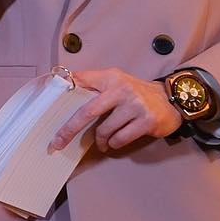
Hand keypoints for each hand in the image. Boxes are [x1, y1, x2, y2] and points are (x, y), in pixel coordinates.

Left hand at [49, 68, 181, 153]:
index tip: (49, 107)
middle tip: (58, 142)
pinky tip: (115, 141)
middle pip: (87, 111)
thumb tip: (67, 89)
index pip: (81, 81)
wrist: (170, 99)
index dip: (65, 92)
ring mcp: (134, 105)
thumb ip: (95, 84)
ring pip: (105, 130)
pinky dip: (114, 143)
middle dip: (70, 129)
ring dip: (100, 140)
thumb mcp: (116, 82)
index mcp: (110, 77)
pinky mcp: (146, 121)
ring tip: (102, 142)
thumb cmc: (136, 93)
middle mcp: (121, 89)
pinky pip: (120, 138)